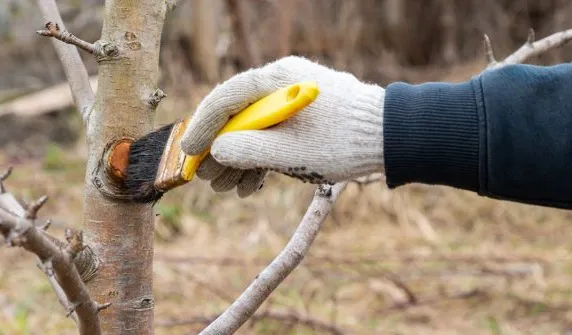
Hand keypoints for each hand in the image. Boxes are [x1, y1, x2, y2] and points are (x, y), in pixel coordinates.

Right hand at [180, 56, 384, 196]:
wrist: (394, 139)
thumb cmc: (345, 141)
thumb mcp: (290, 152)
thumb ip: (248, 149)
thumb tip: (217, 150)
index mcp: (278, 80)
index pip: (226, 98)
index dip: (203, 127)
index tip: (189, 153)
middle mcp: (283, 83)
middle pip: (237, 115)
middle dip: (221, 151)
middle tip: (208, 179)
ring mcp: (293, 99)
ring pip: (254, 128)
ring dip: (240, 160)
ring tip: (229, 190)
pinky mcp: (304, 116)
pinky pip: (273, 134)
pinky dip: (261, 158)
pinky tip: (251, 185)